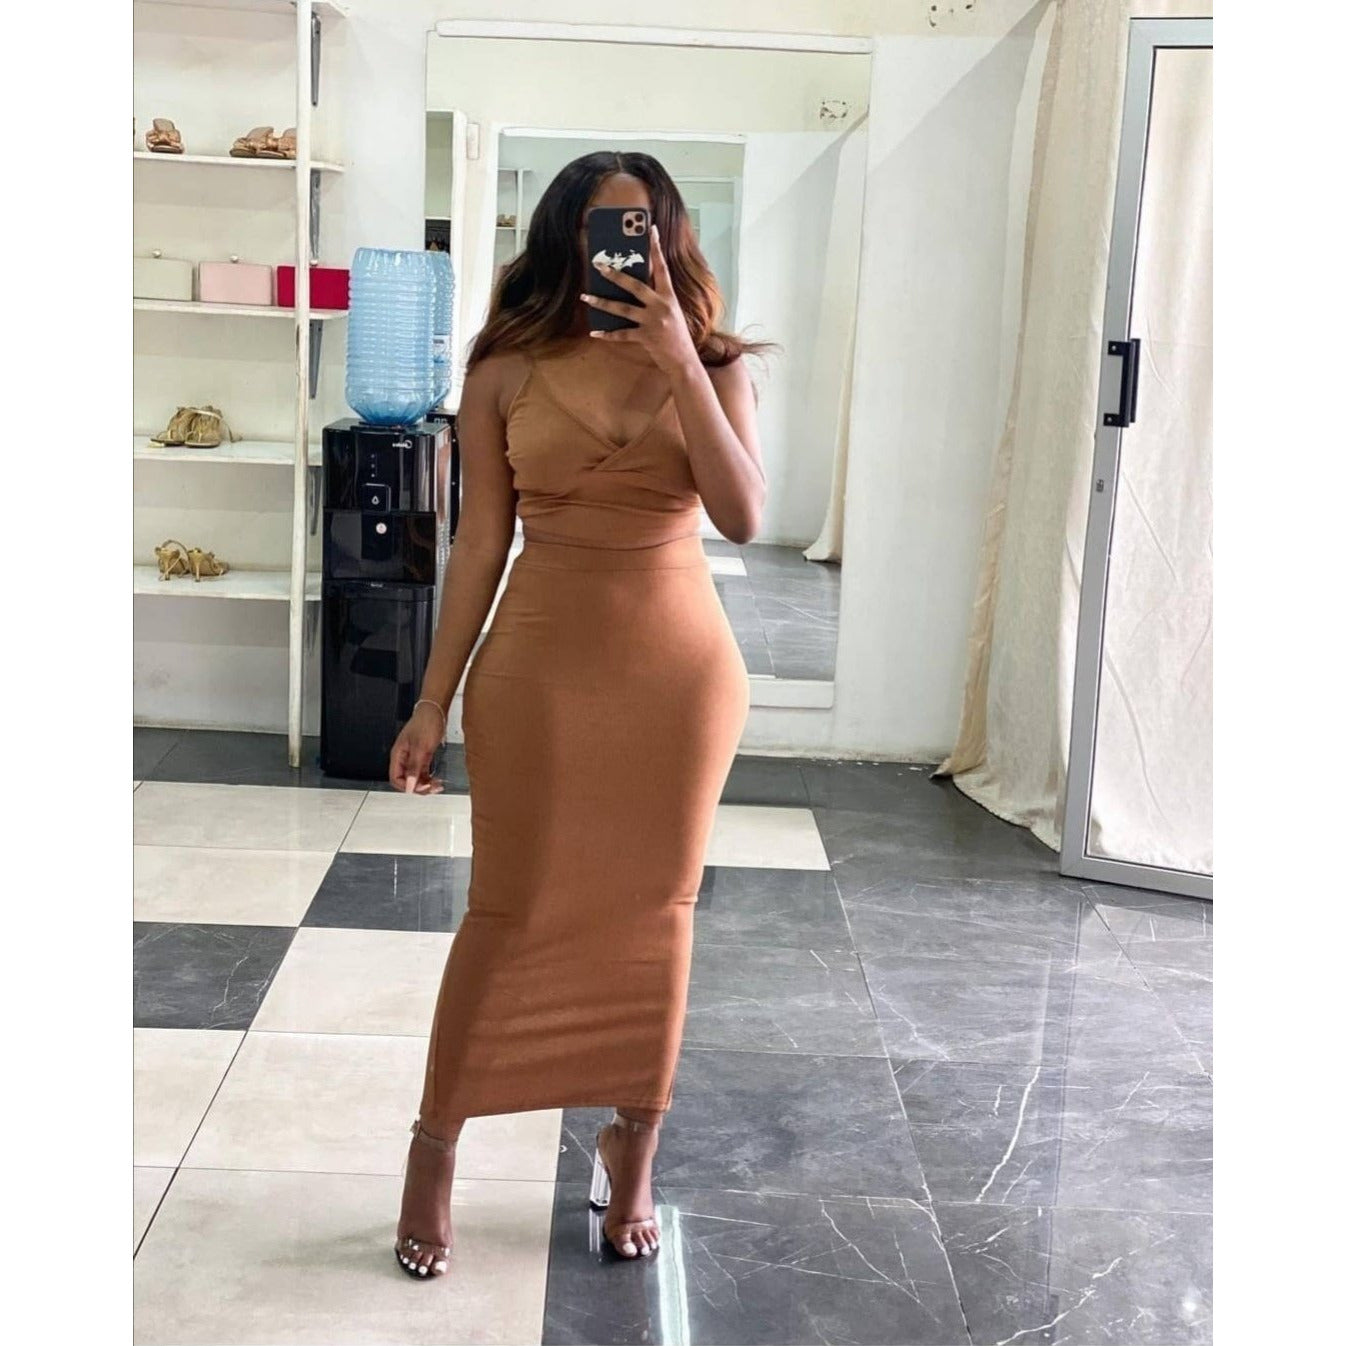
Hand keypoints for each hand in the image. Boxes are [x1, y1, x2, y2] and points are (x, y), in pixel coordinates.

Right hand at [389, 703, 446, 793]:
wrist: (436, 710)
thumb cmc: (426, 723)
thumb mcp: (420, 747)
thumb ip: (414, 768)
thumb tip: (409, 786)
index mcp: (398, 755)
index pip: (396, 778)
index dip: (407, 786)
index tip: (420, 788)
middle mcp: (404, 758)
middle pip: (406, 781)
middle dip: (418, 787)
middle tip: (432, 788)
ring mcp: (413, 757)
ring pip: (416, 778)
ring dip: (425, 784)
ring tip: (437, 786)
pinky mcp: (423, 756)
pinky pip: (423, 772)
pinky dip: (429, 778)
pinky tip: (437, 780)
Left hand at [580, 224, 698, 374]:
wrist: (684, 360)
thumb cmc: (677, 336)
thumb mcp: (672, 312)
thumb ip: (658, 298)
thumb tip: (636, 286)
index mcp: (669, 297)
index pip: (662, 268)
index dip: (656, 248)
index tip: (650, 230)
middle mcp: (661, 306)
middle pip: (635, 285)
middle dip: (615, 275)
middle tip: (599, 265)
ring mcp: (653, 322)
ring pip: (623, 309)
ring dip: (602, 302)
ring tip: (586, 297)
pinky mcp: (646, 337)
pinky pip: (622, 334)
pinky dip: (608, 334)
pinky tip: (595, 333)